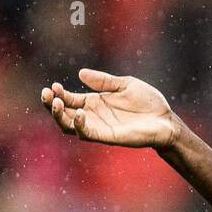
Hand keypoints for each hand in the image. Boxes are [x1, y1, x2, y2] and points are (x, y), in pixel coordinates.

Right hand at [41, 69, 178, 149]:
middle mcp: (93, 116)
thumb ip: (103, 81)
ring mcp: (99, 127)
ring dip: (59, 116)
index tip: (53, 86)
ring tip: (55, 102)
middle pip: (62, 114)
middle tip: (46, 93)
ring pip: (69, 126)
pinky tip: (78, 113)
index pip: (68, 99)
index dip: (58, 94)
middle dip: (50, 104)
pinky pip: (87, 134)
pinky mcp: (107, 137)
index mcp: (94, 102)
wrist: (165, 119)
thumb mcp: (124, 84)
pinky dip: (79, 125)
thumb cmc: (148, 102)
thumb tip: (80, 74)